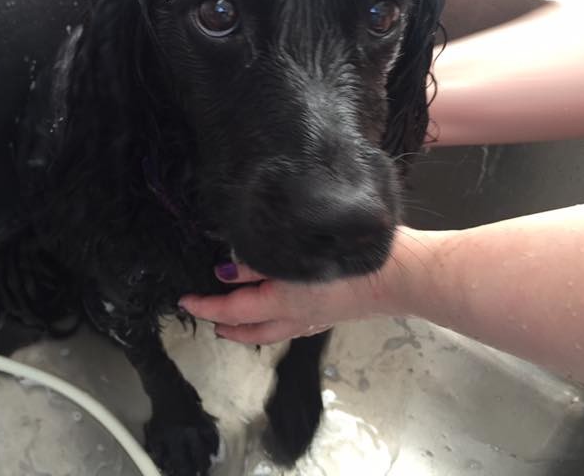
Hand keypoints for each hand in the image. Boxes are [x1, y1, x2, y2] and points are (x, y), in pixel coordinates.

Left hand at [178, 260, 398, 344]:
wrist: (398, 275)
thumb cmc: (347, 260)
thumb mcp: (295, 255)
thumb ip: (258, 260)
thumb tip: (228, 268)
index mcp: (280, 302)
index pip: (232, 309)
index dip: (206, 306)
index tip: (185, 301)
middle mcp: (294, 316)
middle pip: (251, 330)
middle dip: (228, 326)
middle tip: (211, 319)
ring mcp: (315, 318)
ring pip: (272, 329)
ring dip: (251, 327)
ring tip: (239, 319)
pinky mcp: (332, 312)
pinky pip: (293, 323)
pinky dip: (277, 320)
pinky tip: (282, 308)